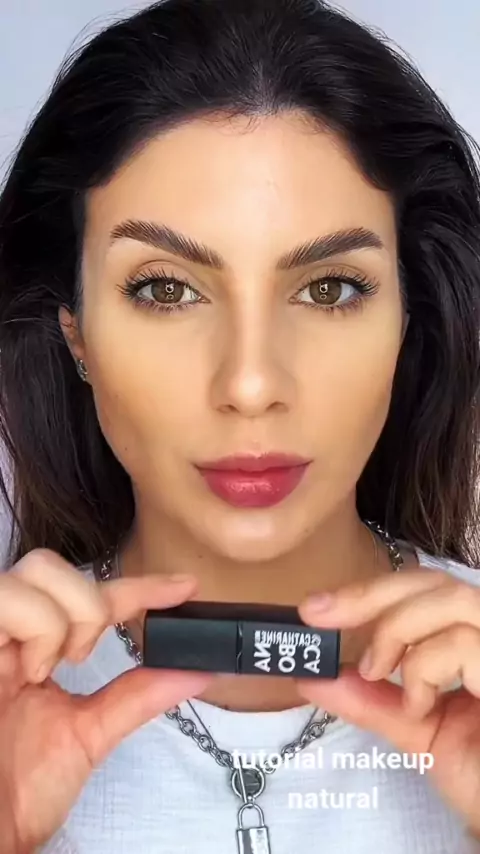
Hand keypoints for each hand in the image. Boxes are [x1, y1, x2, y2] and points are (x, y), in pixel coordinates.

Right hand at [0, 549, 211, 852]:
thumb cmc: (16, 794)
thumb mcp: (86, 735)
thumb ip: (136, 696)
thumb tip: (195, 672)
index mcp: (32, 652)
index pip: (91, 596)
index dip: (139, 586)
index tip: (185, 588)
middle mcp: (8, 637)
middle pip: (53, 564)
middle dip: (87, 605)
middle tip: (82, 658)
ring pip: (35, 571)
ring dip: (61, 618)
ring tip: (50, 668)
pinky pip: (6, 597)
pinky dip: (36, 626)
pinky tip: (29, 670)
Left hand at [296, 568, 479, 836]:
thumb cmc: (479, 774)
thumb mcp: (415, 730)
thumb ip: (371, 699)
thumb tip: (313, 678)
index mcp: (475, 639)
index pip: (427, 589)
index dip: (372, 590)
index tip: (316, 607)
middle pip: (436, 582)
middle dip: (371, 596)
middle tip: (320, 615)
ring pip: (450, 600)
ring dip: (395, 630)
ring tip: (375, 671)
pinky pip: (462, 644)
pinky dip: (424, 670)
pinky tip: (419, 707)